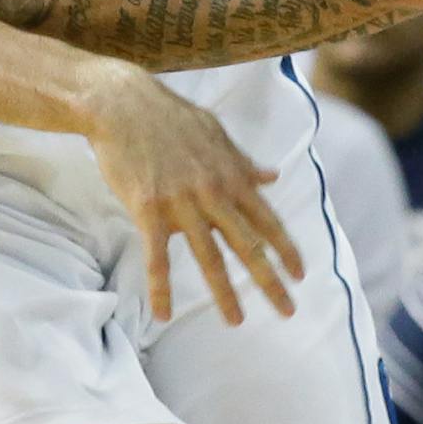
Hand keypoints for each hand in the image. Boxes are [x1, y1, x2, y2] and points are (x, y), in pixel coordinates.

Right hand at [83, 67, 304, 325]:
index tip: (301, 274)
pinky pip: (157, 256)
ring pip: (209, 256)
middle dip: (270, 280)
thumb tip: (273, 176)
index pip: (267, 219)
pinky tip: (164, 314)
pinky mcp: (148, 209)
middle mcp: (213, 192)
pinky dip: (161, 288)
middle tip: (289, 310)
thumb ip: (243, 161)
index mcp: (231, 175)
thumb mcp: (215, 133)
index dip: (286, 249)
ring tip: (236, 321)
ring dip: (224, 293)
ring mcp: (181, 202)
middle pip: (248, 244)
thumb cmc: (168, 116)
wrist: (121, 103)